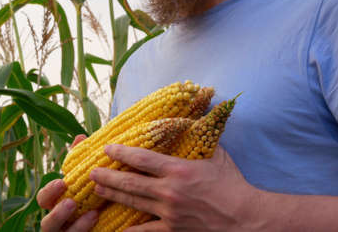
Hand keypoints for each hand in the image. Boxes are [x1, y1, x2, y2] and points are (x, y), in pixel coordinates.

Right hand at [37, 134, 98, 231]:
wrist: (111, 222)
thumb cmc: (93, 196)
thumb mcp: (88, 179)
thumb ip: (81, 161)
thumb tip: (81, 136)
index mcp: (57, 205)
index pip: (44, 199)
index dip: (50, 192)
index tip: (62, 181)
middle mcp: (59, 223)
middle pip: (47, 224)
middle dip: (57, 214)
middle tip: (72, 202)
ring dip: (76, 226)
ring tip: (93, 213)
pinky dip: (86, 230)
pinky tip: (99, 219)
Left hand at [89, 144, 261, 231]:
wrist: (246, 218)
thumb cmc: (232, 184)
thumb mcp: (217, 155)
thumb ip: (201, 137)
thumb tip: (195, 116)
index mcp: (178, 170)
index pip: (142, 158)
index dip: (121, 153)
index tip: (107, 149)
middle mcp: (169, 191)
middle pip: (130, 182)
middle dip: (108, 177)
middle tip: (91, 173)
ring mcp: (169, 212)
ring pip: (133, 203)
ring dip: (113, 196)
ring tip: (97, 191)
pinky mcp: (173, 229)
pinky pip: (147, 231)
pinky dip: (132, 230)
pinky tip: (118, 229)